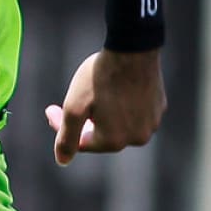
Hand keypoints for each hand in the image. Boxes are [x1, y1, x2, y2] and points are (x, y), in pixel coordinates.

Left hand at [44, 48, 165, 166]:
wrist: (132, 48)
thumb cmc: (100, 77)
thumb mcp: (74, 107)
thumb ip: (67, 137)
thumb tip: (62, 162)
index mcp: (114, 141)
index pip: (80, 142)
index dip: (62, 126)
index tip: (51, 108)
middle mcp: (137, 138)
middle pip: (101, 134)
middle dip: (85, 119)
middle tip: (74, 98)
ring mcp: (152, 122)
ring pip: (119, 123)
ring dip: (104, 112)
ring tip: (97, 91)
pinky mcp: (159, 106)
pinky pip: (135, 111)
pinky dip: (123, 104)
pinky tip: (115, 86)